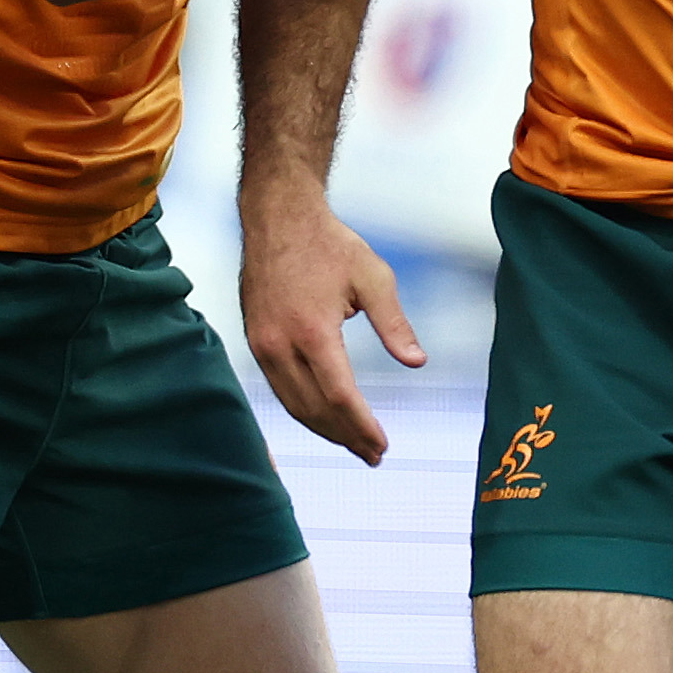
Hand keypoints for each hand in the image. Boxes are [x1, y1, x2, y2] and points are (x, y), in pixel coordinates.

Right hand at [241, 191, 423, 465]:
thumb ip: (394, 323)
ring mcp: (262, 346)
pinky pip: (280, 389)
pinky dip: (304, 410)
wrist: (276, 217)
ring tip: (354, 445)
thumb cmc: (328, 243)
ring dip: (324, 430)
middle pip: (314, 409)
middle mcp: (280, 344)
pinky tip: (325, 418)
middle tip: (374, 455)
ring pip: (293, 405)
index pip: (338, 396)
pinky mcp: (255, 342)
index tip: (382, 446)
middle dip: (346, 437)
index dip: (361, 426)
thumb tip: (416, 362)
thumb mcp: (372, 276)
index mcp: (312, 331)